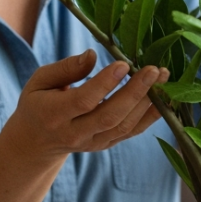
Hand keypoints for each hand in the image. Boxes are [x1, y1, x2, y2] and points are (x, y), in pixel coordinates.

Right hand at [5, 50, 169, 163]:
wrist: (36, 142)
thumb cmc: (39, 102)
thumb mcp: (40, 80)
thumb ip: (66, 68)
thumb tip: (93, 56)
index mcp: (54, 114)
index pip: (84, 101)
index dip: (105, 83)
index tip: (124, 64)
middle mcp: (75, 133)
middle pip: (109, 115)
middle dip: (135, 92)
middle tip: (154, 70)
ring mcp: (92, 143)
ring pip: (124, 126)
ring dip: (148, 102)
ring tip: (163, 78)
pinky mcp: (105, 145)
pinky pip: (131, 132)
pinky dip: (150, 116)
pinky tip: (164, 98)